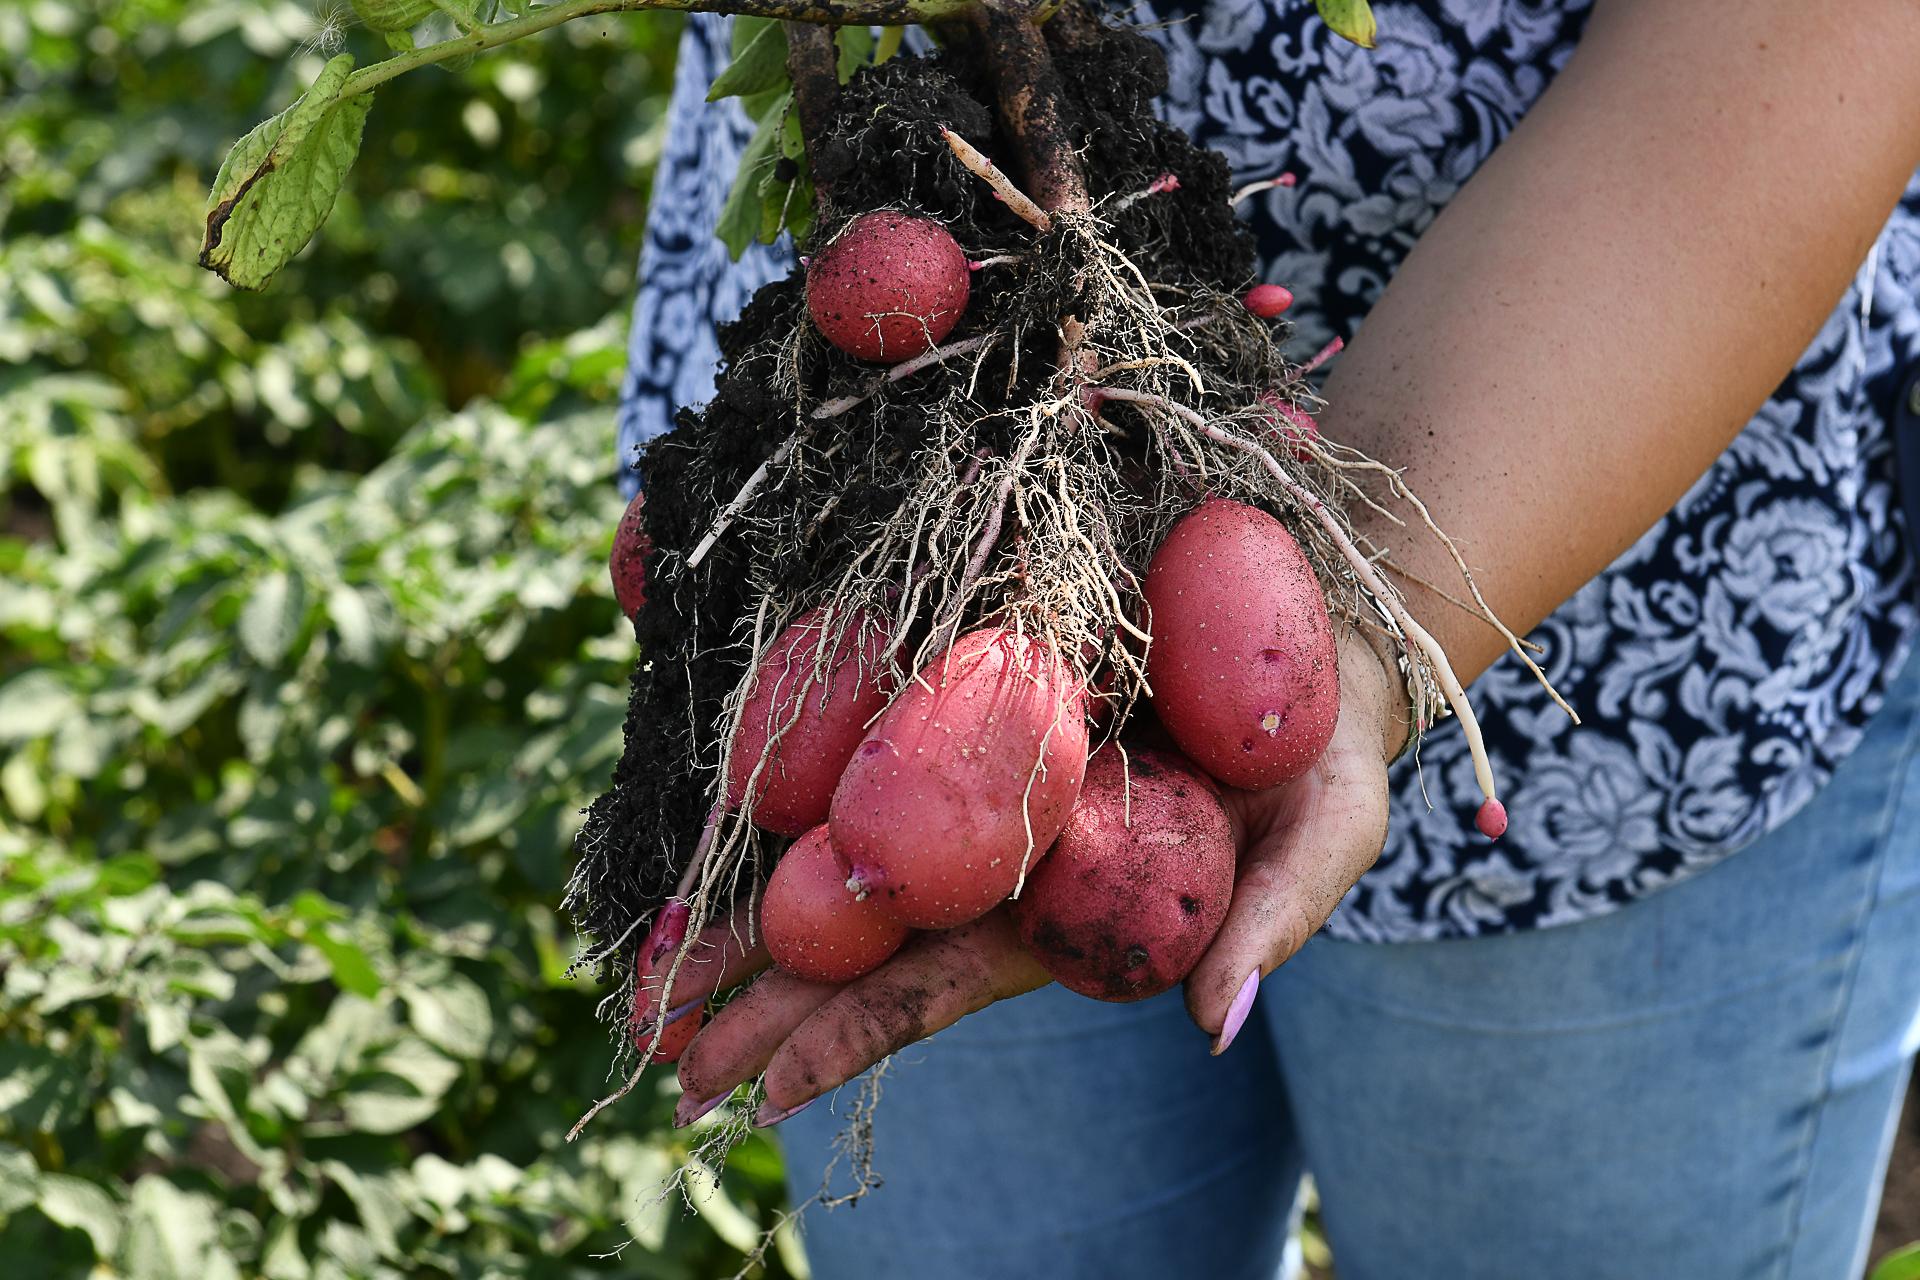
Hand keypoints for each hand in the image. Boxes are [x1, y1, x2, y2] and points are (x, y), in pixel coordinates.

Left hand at [667, 628, 1403, 1123]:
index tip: (756, 1093)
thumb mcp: (1327, 835)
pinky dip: (788, 792)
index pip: (937, 984)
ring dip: (748, 908)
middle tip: (656, 1043)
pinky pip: (862, 751)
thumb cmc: (1321, 754)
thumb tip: (1217, 1027)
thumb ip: (1275, 924)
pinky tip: (721, 814)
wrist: (1305, 636)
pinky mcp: (966, 706)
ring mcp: (974, 788)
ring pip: (843, 853)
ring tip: (653, 965)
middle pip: (862, 938)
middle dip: (760, 995)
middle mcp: (999, 861)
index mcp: (1064, 909)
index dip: (847, 1036)